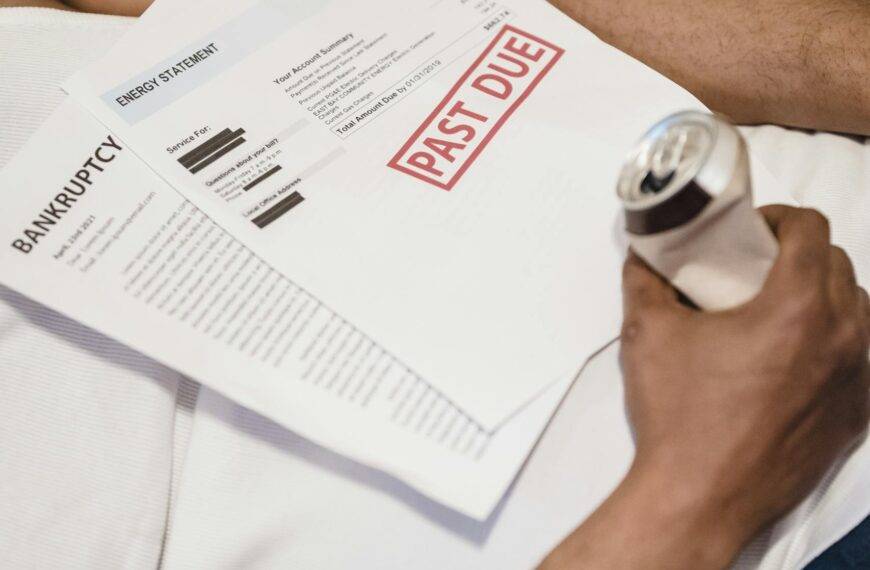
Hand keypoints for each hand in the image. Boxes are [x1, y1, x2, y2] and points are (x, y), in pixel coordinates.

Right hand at [542, 206, 868, 568]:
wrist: (699, 497)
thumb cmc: (678, 418)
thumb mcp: (647, 334)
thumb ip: (645, 280)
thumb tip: (643, 255)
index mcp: (796, 308)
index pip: (811, 229)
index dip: (779, 218)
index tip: (753, 233)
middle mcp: (843, 338)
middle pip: (840, 264)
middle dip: (800, 255)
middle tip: (757, 271)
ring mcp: (857, 379)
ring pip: (860, 309)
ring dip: (825, 296)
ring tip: (779, 312)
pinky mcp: (856, 415)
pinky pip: (862, 357)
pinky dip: (837, 343)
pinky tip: (795, 358)